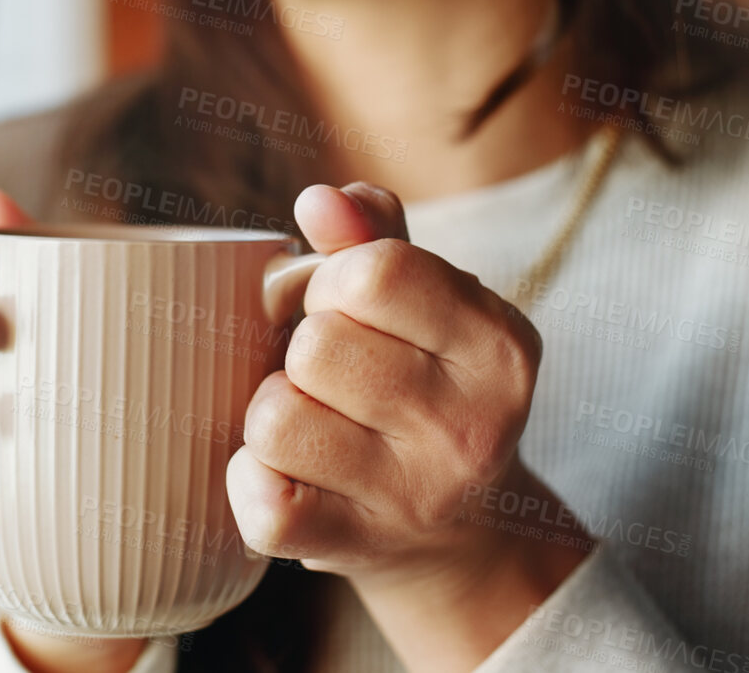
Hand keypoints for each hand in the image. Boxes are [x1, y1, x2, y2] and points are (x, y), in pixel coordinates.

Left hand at [226, 182, 589, 669]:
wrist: (463, 533)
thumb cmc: (429, 387)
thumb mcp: (431, 305)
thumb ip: (376, 238)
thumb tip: (319, 201)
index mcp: (498, 346)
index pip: (376, 274)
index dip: (331, 276)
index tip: (339, 301)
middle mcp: (469, 426)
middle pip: (316, 345)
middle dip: (299, 343)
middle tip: (325, 368)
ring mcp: (414, 496)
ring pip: (275, 418)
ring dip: (271, 409)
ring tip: (308, 417)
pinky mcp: (357, 546)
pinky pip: (263, 502)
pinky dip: (250, 478)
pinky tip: (283, 470)